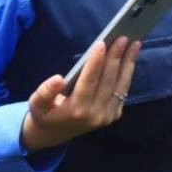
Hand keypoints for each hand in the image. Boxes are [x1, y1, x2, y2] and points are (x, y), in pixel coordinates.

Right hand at [20, 38, 140, 151]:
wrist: (54, 134)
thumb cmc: (45, 113)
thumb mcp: (36, 104)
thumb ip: (44, 92)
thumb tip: (58, 79)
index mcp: (76, 110)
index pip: (89, 81)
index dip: (96, 62)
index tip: (102, 43)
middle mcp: (95, 114)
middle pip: (108, 80)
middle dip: (116, 57)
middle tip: (122, 37)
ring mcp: (107, 116)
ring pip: (120, 84)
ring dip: (128, 62)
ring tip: (134, 43)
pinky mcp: (114, 115)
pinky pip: (123, 90)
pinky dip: (127, 72)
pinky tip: (130, 57)